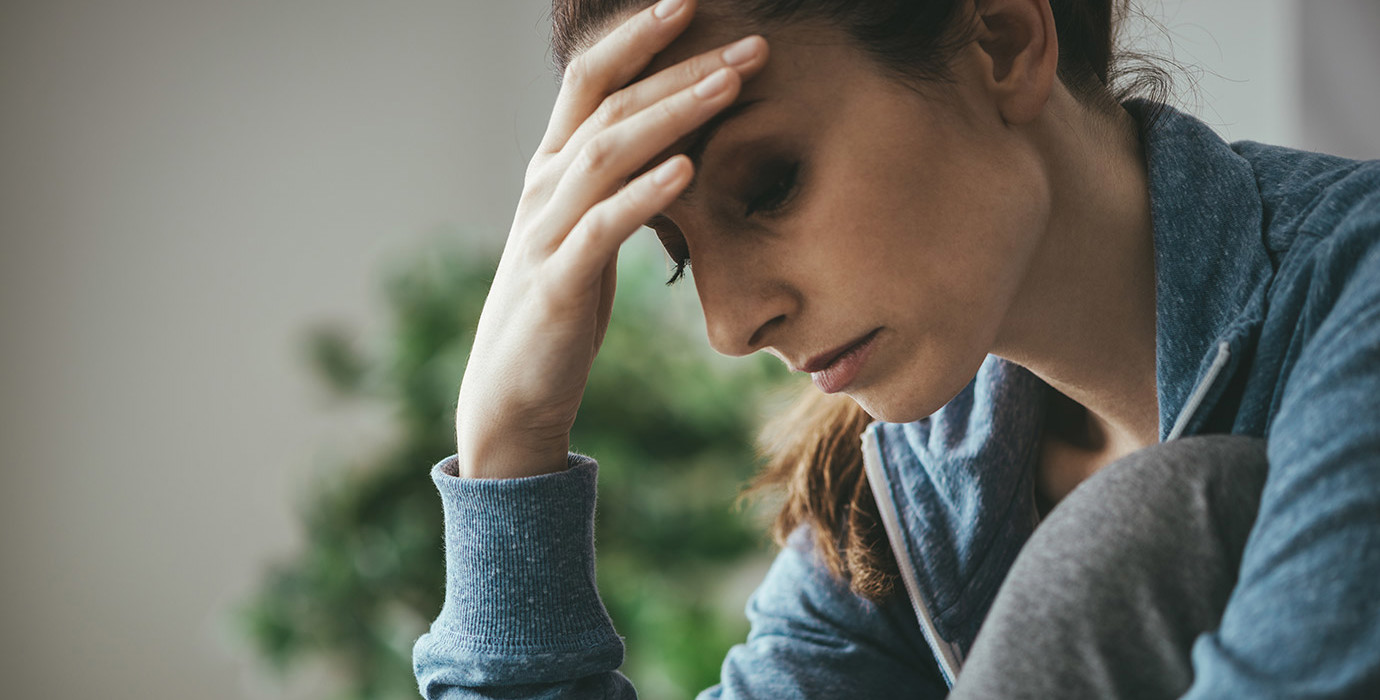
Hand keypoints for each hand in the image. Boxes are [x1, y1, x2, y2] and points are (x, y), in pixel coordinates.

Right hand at [454, 0, 767, 477]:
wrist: (513, 389)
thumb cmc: (562, 304)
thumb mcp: (592, 229)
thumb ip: (622, 181)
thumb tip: (679, 139)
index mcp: (553, 167)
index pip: (591, 79)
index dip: (639, 36)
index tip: (693, 2)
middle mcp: (544, 186)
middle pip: (610, 104)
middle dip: (680, 67)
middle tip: (751, 45)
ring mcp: (546, 231)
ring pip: (607, 152)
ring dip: (672, 114)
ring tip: (730, 85)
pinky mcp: (558, 283)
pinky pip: (602, 228)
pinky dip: (644, 194)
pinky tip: (687, 170)